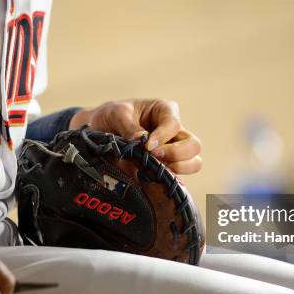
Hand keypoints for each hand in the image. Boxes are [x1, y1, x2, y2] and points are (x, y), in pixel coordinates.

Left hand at [69, 99, 201, 173]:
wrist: (99, 131)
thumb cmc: (111, 116)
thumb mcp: (116, 114)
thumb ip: (129, 127)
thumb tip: (143, 142)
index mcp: (165, 112)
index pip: (174, 125)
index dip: (163, 137)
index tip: (146, 146)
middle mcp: (174, 132)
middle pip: (193, 146)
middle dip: (176, 154)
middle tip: (153, 157)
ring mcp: (173, 151)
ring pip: (194, 163)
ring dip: (178, 168)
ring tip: (155, 168)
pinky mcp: (166, 168)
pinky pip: (179, 178)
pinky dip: (169, 181)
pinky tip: (153, 179)